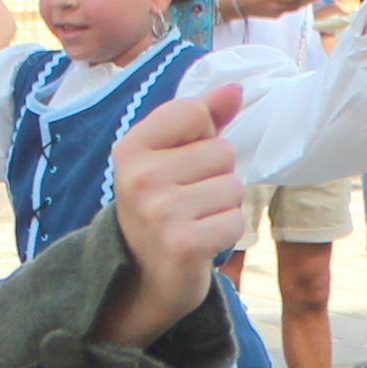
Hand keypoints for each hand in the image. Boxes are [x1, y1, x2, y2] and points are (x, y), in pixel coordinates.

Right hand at [100, 83, 255, 343]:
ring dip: (224, 207)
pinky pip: (235, 221)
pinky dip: (226, 233)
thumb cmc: (161, 208)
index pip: (195, 112)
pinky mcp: (183, 244)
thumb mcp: (169, 158)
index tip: (181, 164)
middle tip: (189, 201)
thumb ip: (201, 119)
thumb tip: (236, 89)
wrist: (141, 278)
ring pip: (233, 187)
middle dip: (217, 177)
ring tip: (195, 221)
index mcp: (131, 148)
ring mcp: (159, 212)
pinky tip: (201, 241)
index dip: (203, 137)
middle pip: (222, 151)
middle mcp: (139, 177)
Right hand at [221, 0, 299, 20]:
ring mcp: (276, 13)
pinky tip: (300, 1)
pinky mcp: (275, 16)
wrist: (239, 6)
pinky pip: (288, 11)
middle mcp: (276, 7)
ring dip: (303, 4)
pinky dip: (295, 6)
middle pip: (297, 5)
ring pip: (293, 9)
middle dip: (307, 0)